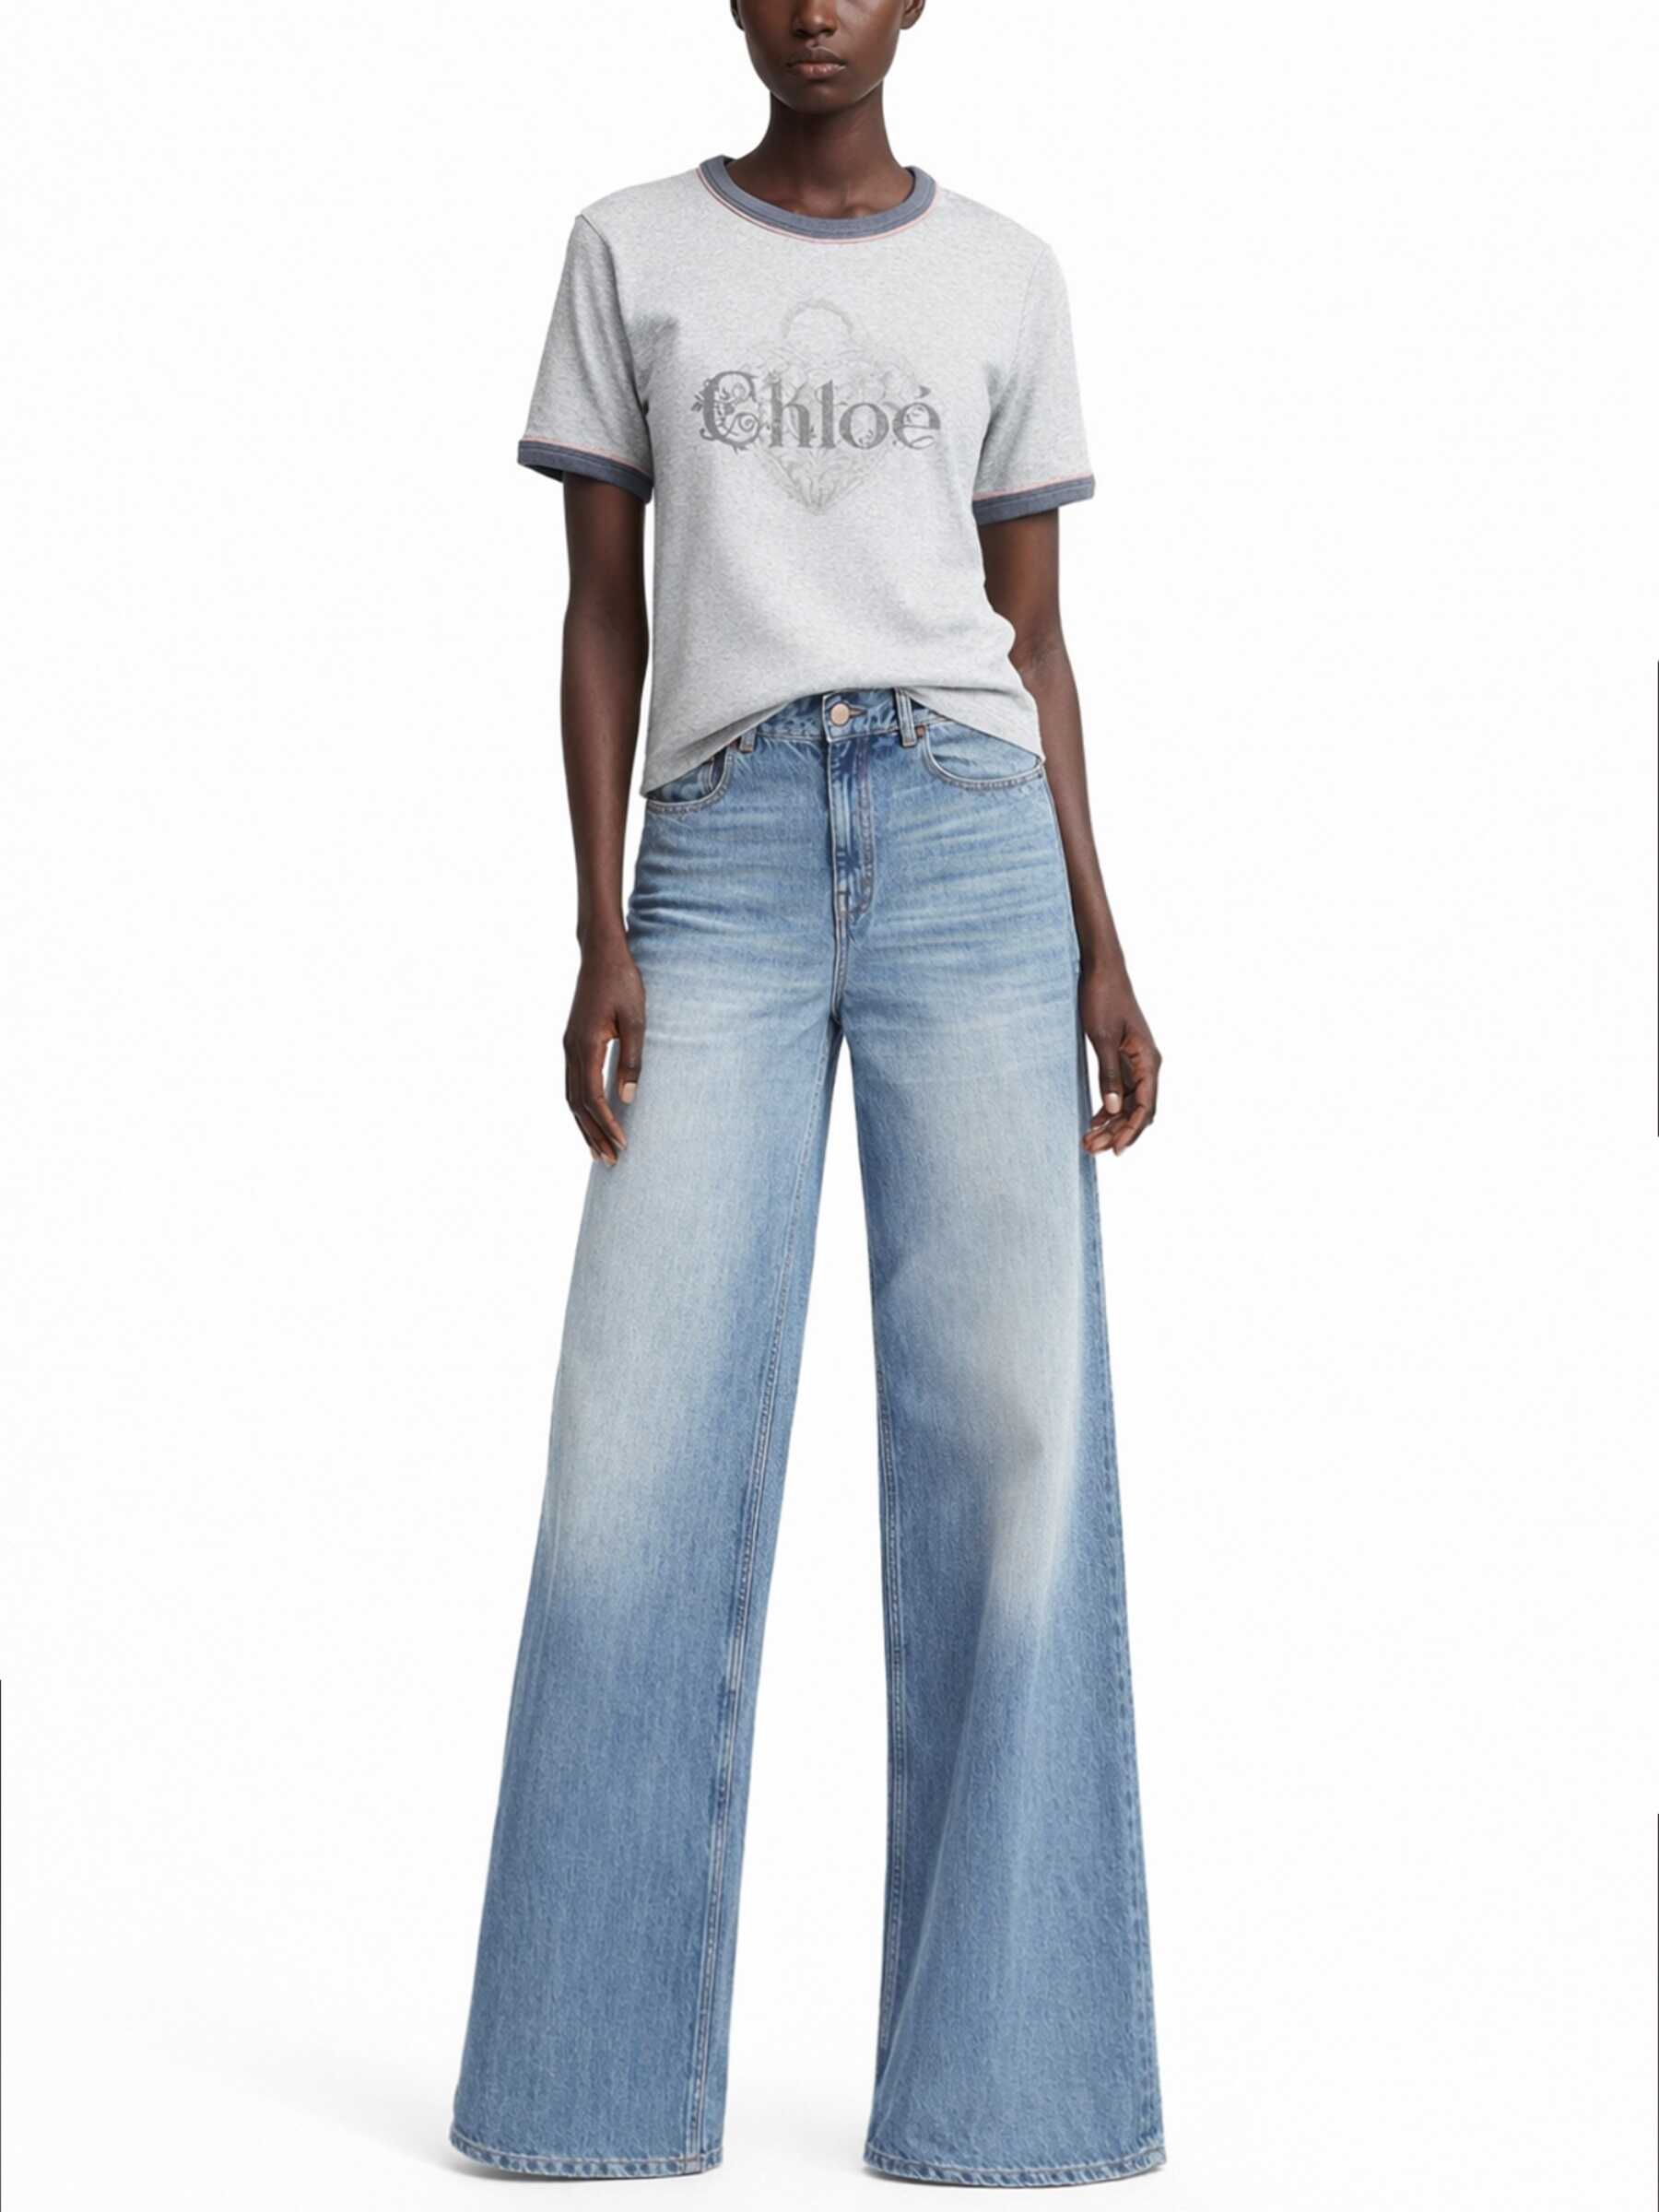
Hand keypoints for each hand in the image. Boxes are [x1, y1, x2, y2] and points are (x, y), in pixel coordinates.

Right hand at [563, 938, 644, 1165]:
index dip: (607, 1125)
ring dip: (584, 1126)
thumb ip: (632, 1060)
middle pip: (578, 1105)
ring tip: (597, 1150)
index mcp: (585, 1046)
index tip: (623, 1145)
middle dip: (594, 1135)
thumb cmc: (622, 982)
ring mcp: (568, 1047)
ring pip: (571, 1097)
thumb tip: (628, 1098)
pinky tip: (590, 1118)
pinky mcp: (572, 1043)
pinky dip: (580, 1107)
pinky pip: (572, 1084)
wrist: (601, 954)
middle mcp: (570, 1050)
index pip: (594, 1098)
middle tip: (610, 1161)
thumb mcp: (636, 1020)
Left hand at [1079, 960, 1160, 1156]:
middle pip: (1138, 1110)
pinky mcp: (1123, 1058)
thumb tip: (1113, 1109)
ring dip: (1112, 1123)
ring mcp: (1136, 1062)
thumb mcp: (1102, 1038)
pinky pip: (1120, 1091)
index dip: (1131, 1130)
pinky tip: (1094, 1120)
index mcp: (1148, 1060)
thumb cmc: (1103, 998)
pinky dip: (1108, 1107)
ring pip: (1128, 1103)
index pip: (1145, 1106)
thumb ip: (1109, 1074)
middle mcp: (1147, 1065)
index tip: (1115, 1149)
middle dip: (1117, 1132)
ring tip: (1089, 1140)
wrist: (1102, 970)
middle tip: (1091, 1148)